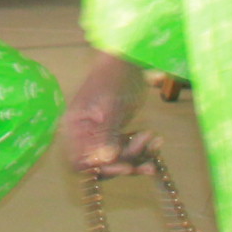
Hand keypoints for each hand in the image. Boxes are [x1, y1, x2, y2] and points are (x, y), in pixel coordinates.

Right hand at [57, 52, 159, 174]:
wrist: (129, 61)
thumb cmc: (114, 78)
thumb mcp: (109, 106)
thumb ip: (105, 134)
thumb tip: (105, 160)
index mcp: (75, 127)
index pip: (80, 161)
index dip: (101, 169)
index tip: (125, 168)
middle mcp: (84, 134)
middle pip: (101, 164)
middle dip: (126, 161)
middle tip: (146, 160)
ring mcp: (101, 134)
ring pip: (119, 159)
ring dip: (139, 155)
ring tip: (154, 139)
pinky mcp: (116, 132)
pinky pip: (129, 151)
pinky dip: (144, 149)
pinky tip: (157, 140)